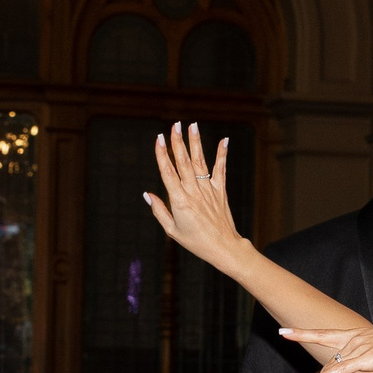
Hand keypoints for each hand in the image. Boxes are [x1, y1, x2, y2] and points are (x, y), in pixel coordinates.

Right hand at [145, 123, 245, 272]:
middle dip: (178, 142)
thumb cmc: (196, 242)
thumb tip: (147, 194)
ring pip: (200, 162)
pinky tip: (223, 140)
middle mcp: (194, 192)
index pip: (168, 173)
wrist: (224, 248)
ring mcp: (208, 190)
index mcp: (179, 201)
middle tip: (174, 124)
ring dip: (195, 143)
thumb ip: (159, 211)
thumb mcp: (172, 231)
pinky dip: (222, 154)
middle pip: (183, 162)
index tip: (158, 138)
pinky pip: (220, 170)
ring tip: (192, 126)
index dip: (162, 154)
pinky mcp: (220, 191)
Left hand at [281, 321, 372, 372]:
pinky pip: (341, 369)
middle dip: (310, 366)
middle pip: (328, 359)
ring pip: (332, 368)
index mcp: (359, 335)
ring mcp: (360, 348)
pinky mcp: (367, 359)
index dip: (304, 332)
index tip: (286, 331)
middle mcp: (355, 339)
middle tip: (290, 363)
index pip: (326, 335)